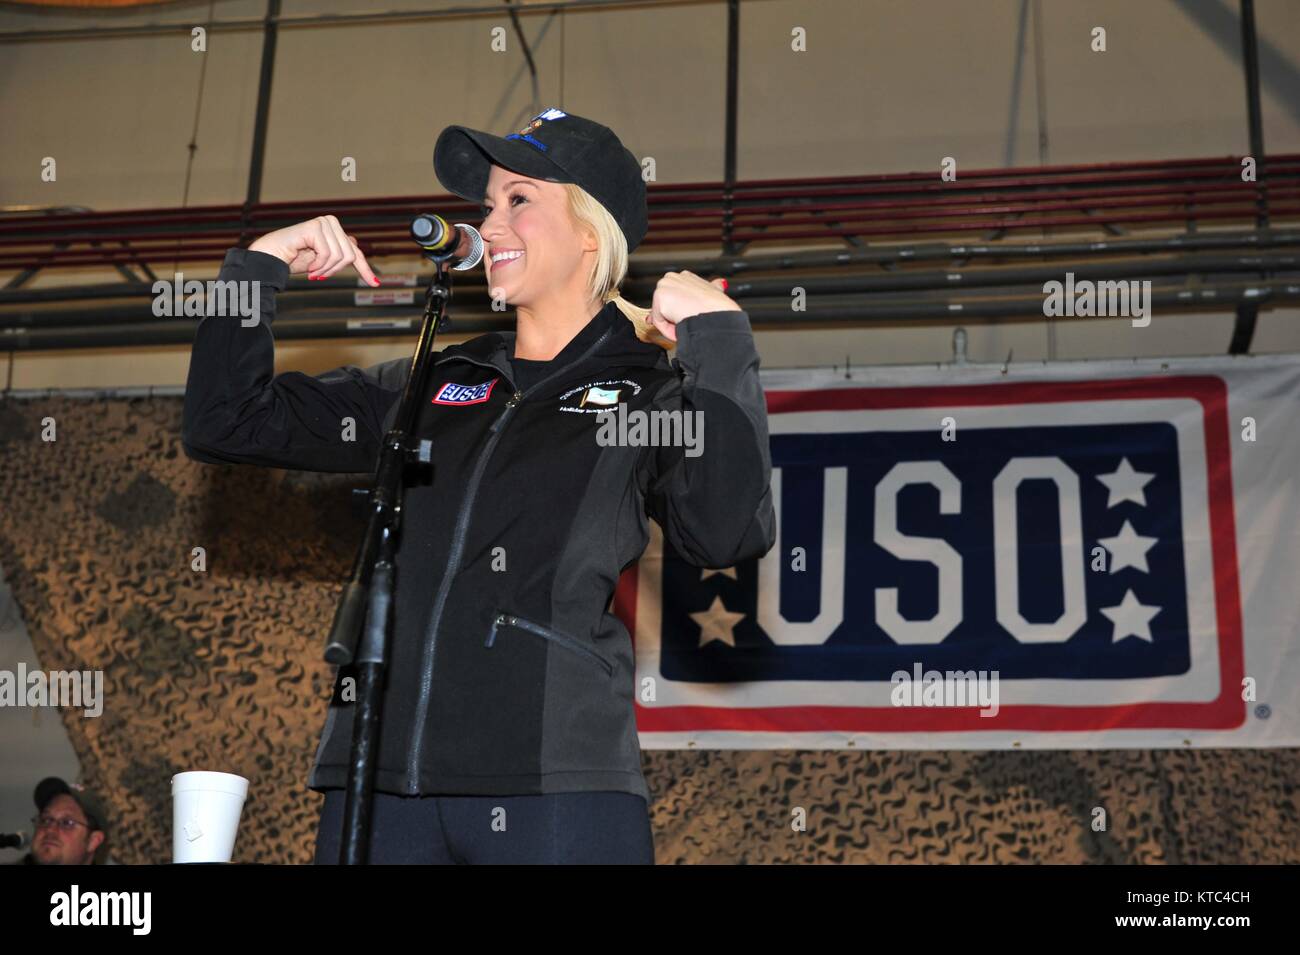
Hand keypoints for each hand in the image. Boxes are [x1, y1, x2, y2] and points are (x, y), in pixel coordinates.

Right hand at [248, 214, 379, 285]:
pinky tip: (310, 267)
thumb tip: (357, 245)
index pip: (355, 251)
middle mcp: (331, 223)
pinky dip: (319, 265)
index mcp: (334, 230)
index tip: (375, 283)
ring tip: (313, 271)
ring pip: (341, 256)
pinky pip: (328, 254)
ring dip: (326, 270)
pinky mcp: (315, 227)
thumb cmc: (294, 258)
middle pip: (350, 256)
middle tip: (318, 276)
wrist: (271, 258)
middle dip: (335, 271)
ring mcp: (324, 223)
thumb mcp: (322, 260)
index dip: (364, 269)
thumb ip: (338, 252)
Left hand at [646, 271, 739, 342]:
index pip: (674, 296)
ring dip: (672, 325)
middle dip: (675, 318)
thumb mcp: (716, 292)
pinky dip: (668, 330)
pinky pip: (659, 322)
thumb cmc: (717, 306)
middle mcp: (671, 277)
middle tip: (688, 324)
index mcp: (684, 276)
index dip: (679, 310)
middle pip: (666, 306)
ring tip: (686, 326)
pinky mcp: (660, 299)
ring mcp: (664, 286)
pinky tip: (680, 328)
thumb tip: (720, 282)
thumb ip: (714, 286)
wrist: (715, 314)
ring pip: (661, 315)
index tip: (686, 319)